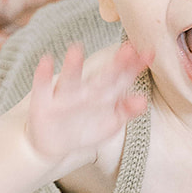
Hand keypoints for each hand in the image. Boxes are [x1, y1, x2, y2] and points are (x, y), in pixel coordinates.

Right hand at [25, 40, 148, 172]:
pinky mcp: (42, 103)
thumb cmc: (84, 128)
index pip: (122, 79)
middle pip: (101, 78)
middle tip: (128, 49)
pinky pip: (41, 88)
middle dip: (114, 65)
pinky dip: (42, 75)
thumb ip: (125, 110)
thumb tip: (143, 101)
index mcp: (102, 94)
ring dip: (73, 65)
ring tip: (76, 48)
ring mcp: (63, 95)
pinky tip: (46, 61)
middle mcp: (84, 90)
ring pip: (70, 79)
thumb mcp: (108, 122)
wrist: (52, 143)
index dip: (135, 67)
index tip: (150, 54)